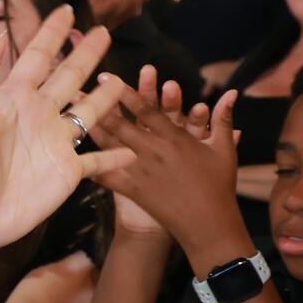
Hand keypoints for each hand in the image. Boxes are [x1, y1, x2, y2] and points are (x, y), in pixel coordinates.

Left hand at [0, 6, 135, 261]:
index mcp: (14, 99)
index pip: (37, 57)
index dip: (51, 33)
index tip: (66, 10)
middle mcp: (38, 116)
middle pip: (69, 77)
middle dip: (85, 54)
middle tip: (103, 33)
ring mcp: (55, 144)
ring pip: (88, 113)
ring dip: (105, 98)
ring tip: (121, 82)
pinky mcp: (67, 173)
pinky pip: (98, 161)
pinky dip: (116, 156)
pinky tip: (133, 150)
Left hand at [92, 66, 241, 256]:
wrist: (208, 224)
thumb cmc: (219, 185)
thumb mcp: (224, 150)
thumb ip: (222, 119)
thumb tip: (232, 92)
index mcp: (174, 137)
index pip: (146, 110)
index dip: (126, 92)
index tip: (108, 78)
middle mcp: (154, 150)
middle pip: (121, 124)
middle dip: (100, 106)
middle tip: (79, 91)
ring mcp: (141, 171)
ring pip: (111, 147)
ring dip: (90, 130)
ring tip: (70, 118)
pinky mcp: (134, 190)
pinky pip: (109, 177)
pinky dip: (92, 168)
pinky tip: (73, 160)